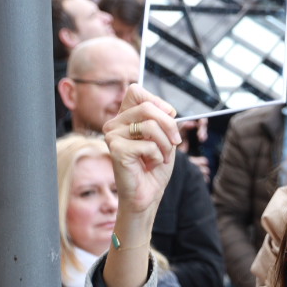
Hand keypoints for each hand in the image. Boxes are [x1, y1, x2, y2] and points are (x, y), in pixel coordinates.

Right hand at [102, 84, 179, 286]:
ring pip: (150, 124)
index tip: (170, 118)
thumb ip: (164, 120)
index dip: (158, 102)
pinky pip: (147, 144)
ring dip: (165, 144)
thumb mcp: (165, 138)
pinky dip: (157, 156)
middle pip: (148, 106)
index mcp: (124, 117)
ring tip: (160, 157)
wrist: (147, 196)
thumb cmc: (154, 168)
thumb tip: (168, 110)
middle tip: (175, 142)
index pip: (136, 91)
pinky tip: (149, 165)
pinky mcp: (115, 150)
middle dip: (169, 125)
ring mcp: (112, 136)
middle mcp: (114, 123)